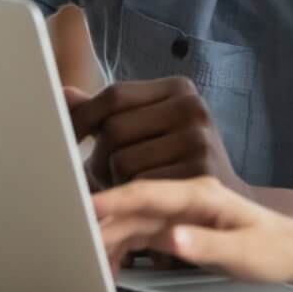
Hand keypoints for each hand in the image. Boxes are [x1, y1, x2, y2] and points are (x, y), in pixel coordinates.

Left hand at [66, 78, 251, 197]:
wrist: (227, 202)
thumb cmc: (177, 161)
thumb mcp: (150, 128)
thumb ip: (107, 113)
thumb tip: (64, 95)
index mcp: (179, 88)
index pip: (114, 95)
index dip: (82, 118)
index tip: (64, 139)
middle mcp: (192, 108)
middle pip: (114, 129)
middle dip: (98, 158)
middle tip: (105, 176)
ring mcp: (199, 141)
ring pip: (121, 162)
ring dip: (112, 183)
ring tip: (127, 188)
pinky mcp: (199, 176)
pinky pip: (139, 189)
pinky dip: (132, 200)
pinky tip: (142, 203)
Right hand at [92, 176, 292, 283]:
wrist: (291, 250)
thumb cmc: (273, 248)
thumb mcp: (243, 252)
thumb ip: (205, 245)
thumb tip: (172, 239)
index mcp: (200, 195)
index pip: (147, 193)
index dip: (113, 199)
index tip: (85, 206)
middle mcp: (185, 199)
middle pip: (133, 209)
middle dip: (100, 224)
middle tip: (73, 244)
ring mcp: (179, 213)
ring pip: (132, 223)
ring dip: (108, 240)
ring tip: (88, 263)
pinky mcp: (177, 229)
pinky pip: (140, 236)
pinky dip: (122, 250)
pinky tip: (111, 266)